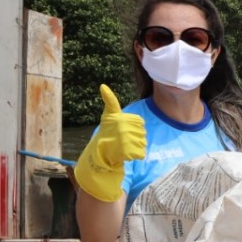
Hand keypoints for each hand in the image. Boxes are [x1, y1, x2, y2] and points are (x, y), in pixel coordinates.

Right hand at [73, 84, 145, 201]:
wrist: (99, 154)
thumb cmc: (106, 133)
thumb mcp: (109, 115)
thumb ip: (110, 101)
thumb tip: (103, 86)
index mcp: (121, 117)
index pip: (140, 123)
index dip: (133, 128)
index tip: (121, 130)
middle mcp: (123, 127)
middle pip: (142, 133)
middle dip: (135, 139)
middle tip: (122, 141)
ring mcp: (125, 139)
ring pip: (142, 144)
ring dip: (135, 148)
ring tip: (122, 148)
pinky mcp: (128, 151)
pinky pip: (141, 154)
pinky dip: (135, 156)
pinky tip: (125, 155)